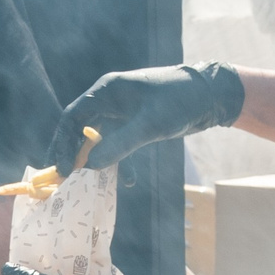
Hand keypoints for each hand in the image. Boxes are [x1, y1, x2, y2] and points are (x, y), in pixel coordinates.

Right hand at [47, 63, 244, 171]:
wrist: (210, 95)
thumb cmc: (180, 101)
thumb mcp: (151, 124)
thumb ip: (121, 144)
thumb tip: (92, 166)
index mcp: (107, 91)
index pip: (72, 116)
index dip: (63, 143)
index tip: (64, 169)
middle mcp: (110, 99)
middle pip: (81, 128)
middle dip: (75, 154)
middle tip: (67, 179)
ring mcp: (123, 111)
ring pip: (100, 139)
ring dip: (98, 161)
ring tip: (93, 183)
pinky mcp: (136, 122)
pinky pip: (119, 143)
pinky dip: (120, 160)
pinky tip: (127, 181)